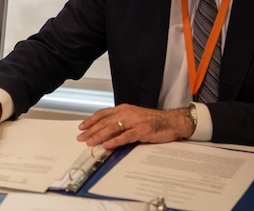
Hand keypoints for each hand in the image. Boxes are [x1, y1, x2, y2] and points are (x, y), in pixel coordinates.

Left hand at [77, 104, 194, 148]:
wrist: (171, 121)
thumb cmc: (153, 121)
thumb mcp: (133, 117)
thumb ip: (120, 122)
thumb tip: (105, 131)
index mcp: (124, 109)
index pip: (103, 114)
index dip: (91, 120)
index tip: (82, 127)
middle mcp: (127, 113)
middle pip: (105, 122)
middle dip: (92, 130)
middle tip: (82, 138)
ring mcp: (134, 121)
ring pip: (113, 128)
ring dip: (100, 136)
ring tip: (90, 142)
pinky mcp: (142, 130)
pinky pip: (126, 136)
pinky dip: (116, 141)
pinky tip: (108, 145)